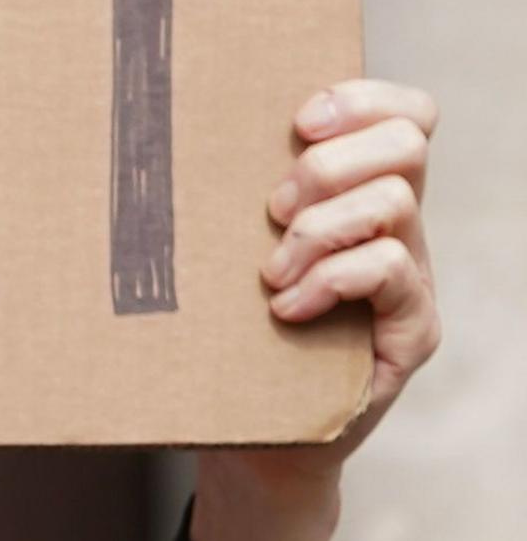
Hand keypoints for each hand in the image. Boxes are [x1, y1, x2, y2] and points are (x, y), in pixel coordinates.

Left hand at [191, 79, 441, 540]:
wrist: (250, 441)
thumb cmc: (225, 341)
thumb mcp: (221, 261)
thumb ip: (218, 204)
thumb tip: (132, 141)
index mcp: (357, 195)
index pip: (402, 114)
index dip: (363, 99)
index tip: (298, 120)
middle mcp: (396, 228)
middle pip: (407, 143)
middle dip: (329, 165)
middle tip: (270, 210)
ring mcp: (408, 279)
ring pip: (397, 202)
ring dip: (321, 227)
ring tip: (270, 271)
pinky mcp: (408, 332)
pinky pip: (390, 271)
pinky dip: (332, 279)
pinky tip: (286, 307)